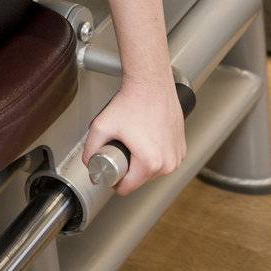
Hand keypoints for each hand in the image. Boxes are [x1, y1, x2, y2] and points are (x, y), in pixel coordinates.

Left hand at [81, 77, 185, 194]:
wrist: (150, 82)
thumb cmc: (132, 100)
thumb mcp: (102, 125)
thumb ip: (90, 148)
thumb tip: (89, 163)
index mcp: (150, 163)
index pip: (127, 188)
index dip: (114, 181)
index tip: (110, 170)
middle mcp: (168, 163)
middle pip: (141, 179)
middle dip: (129, 168)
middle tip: (122, 148)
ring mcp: (177, 155)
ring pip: (154, 170)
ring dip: (143, 162)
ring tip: (135, 142)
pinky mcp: (181, 146)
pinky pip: (165, 159)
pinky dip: (156, 153)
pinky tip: (147, 139)